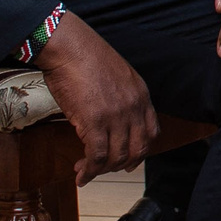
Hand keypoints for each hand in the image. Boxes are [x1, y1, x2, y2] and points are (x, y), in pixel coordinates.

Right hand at [37, 12, 158, 186]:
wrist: (69, 46)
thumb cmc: (85, 57)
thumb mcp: (117, 75)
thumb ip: (121, 97)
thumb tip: (110, 117)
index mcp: (141, 95)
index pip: (151, 132)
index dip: (140, 151)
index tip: (128, 161)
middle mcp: (134, 107)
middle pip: (137, 149)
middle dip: (121, 165)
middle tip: (104, 169)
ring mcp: (116, 116)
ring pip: (116, 156)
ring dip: (101, 170)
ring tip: (85, 170)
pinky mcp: (94, 122)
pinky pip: (97, 156)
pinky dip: (89, 170)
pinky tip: (80, 174)